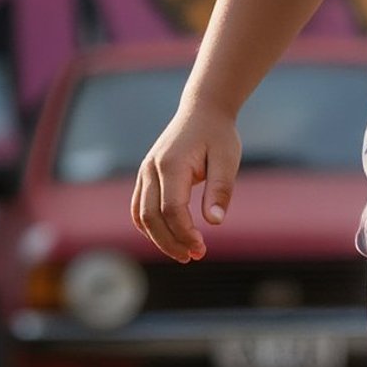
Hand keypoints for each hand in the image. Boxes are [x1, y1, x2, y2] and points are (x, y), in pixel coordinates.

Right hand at [132, 100, 240, 262]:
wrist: (202, 110)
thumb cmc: (218, 135)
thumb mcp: (227, 160)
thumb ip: (220, 190)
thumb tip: (214, 222)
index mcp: (171, 165)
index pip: (172, 209)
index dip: (185, 233)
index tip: (202, 248)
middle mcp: (151, 169)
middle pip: (151, 217)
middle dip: (171, 242)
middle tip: (195, 256)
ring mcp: (145, 171)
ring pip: (141, 215)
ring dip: (159, 238)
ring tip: (184, 253)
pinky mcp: (145, 175)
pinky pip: (139, 207)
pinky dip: (149, 227)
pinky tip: (169, 238)